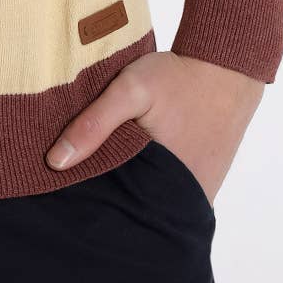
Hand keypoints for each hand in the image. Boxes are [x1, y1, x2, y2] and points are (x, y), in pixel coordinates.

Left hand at [44, 51, 265, 206]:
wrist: (226, 70)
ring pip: (148, 204)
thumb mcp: (131, 90)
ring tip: (104, 173)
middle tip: (78, 185)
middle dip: (107, 201)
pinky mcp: (201, 187)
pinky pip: (166, 194)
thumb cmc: (178, 80)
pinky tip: (131, 165)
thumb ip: (95, 124)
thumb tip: (56, 162)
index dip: (88, 202)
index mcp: (163, 185)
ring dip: (128, 192)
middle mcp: (182, 200)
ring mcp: (194, 196)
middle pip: (132, 211)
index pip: (115, 210)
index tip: (63, 192)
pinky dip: (147, 184)